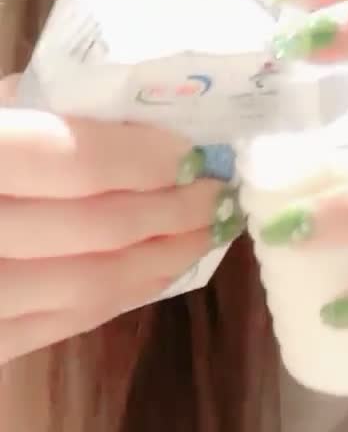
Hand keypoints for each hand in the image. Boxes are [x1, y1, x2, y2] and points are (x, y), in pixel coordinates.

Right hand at [0, 81, 242, 362]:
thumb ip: (44, 104)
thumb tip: (149, 114)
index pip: (70, 161)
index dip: (143, 160)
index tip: (197, 152)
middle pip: (89, 231)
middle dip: (170, 211)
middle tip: (220, 192)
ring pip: (82, 289)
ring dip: (158, 261)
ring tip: (205, 231)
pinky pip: (56, 327)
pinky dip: (118, 297)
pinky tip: (156, 269)